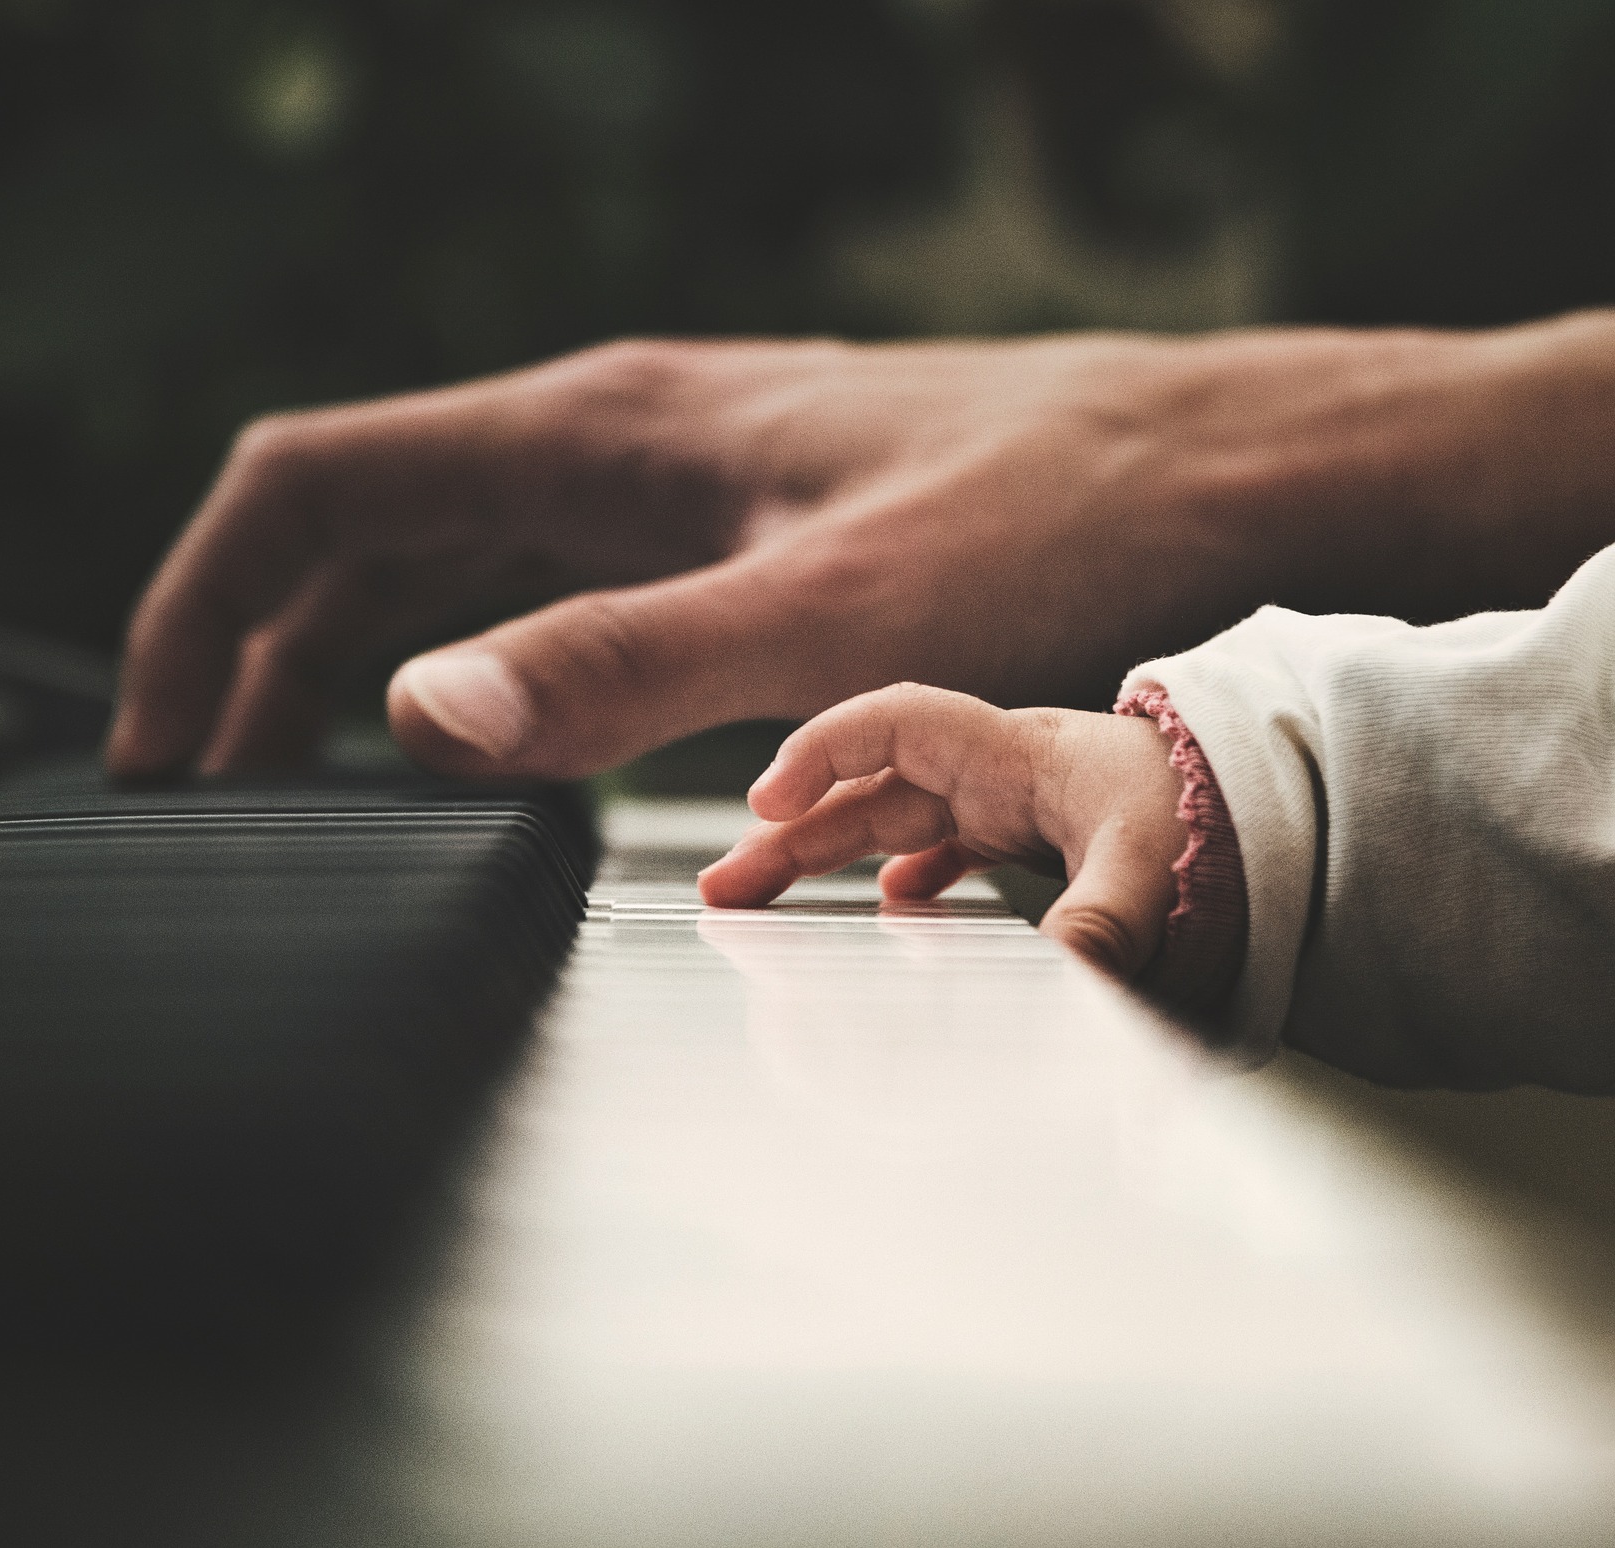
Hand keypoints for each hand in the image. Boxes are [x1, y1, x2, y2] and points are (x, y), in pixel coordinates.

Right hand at [106, 319, 1610, 780]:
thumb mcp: (831, 615)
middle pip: (353, 529)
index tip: (152, 745)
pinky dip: (462, 666)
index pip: (310, 489)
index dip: (197, 607)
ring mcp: (664, 483)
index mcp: (592, 432)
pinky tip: (472, 743)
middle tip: (202, 796)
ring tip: (292, 783)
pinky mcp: (724, 533)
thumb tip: (413, 716)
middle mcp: (607, 441)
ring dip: (345, 665)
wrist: (1218, 470)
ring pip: (443, 563)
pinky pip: (540, 591)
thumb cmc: (1054, 515)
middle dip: (250, 654)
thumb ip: (620, 665)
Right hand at [696, 684, 1187, 980]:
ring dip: (823, 856)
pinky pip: (939, 847)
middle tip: (724, 887)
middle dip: (789, 831)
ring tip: (760, 901)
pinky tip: (880, 909)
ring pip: (889, 821)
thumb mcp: (1158, 863)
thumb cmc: (1219, 814)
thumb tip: (1063, 975)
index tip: (767, 803)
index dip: (822, 751)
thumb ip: (1107, 918)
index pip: (896, 723)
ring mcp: (1008, 805)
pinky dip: (899, 875)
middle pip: (868, 788)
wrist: (1284, 805)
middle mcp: (998, 773)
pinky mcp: (1028, 838)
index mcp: (1015, 755)